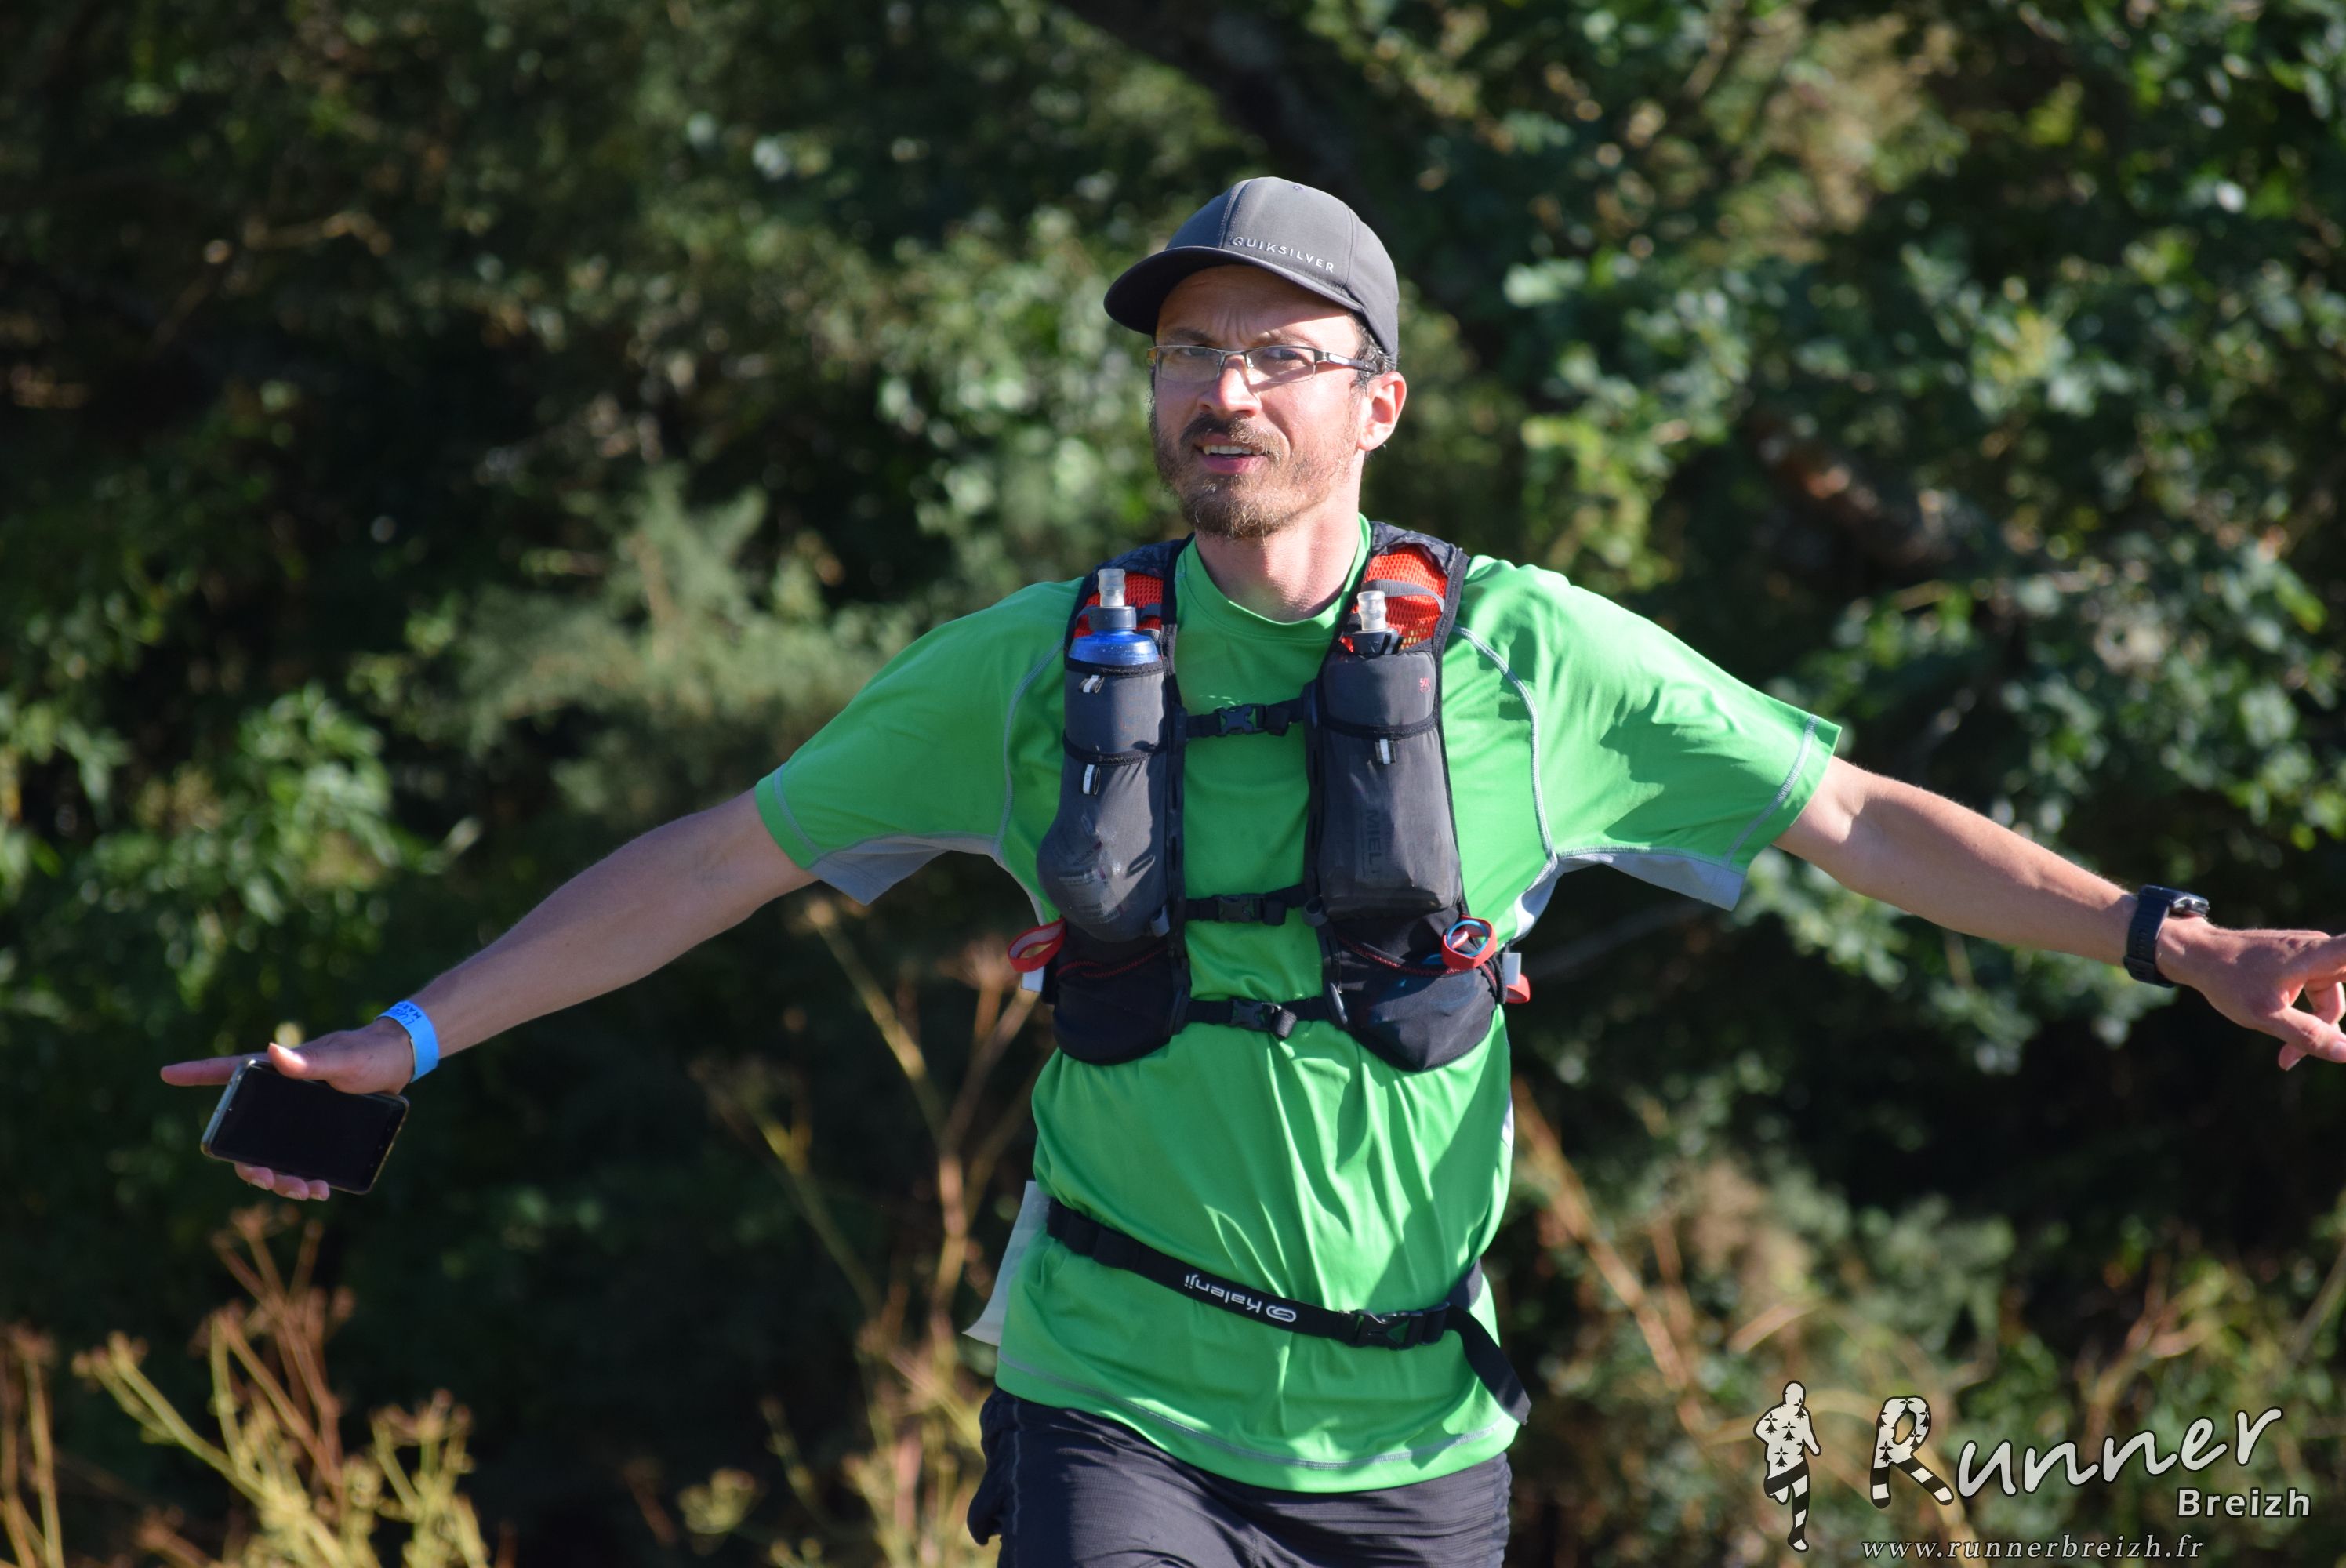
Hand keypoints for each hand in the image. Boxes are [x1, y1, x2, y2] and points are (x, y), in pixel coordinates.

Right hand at [160, 1020, 419, 1200]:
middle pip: (247, 1138)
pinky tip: (320, 1190)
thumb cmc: (366, 1053)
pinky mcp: (318, 1133)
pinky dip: (306, 1179)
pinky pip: (302, 1162)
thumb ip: (310, 1061)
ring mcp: (296, 1119)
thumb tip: (273, 1053)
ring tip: (307, 1191)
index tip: (166, 1073)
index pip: (227, 1072)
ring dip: (281, 1180)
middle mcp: (279, 1098)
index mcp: (274, 1074)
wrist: (399, 1063)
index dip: (196, 1073)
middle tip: (272, 1181)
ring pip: (273, 1157)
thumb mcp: (342, 1059)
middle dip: (251, 1167)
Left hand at [2167, 923, 2345, 1070]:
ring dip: (2315, 1031)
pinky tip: (2285, 1052)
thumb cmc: (2226, 980)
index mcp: (2316, 956)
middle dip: (2332, 1025)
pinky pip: (2316, 999)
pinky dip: (2304, 1021)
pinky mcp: (2301, 968)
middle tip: (2301, 1038)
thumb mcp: (2264, 1016)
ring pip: (2332, 1003)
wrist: (2195, 957)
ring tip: (2284, 1059)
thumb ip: (2308, 1036)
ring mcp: (2311, 960)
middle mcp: (2320, 952)